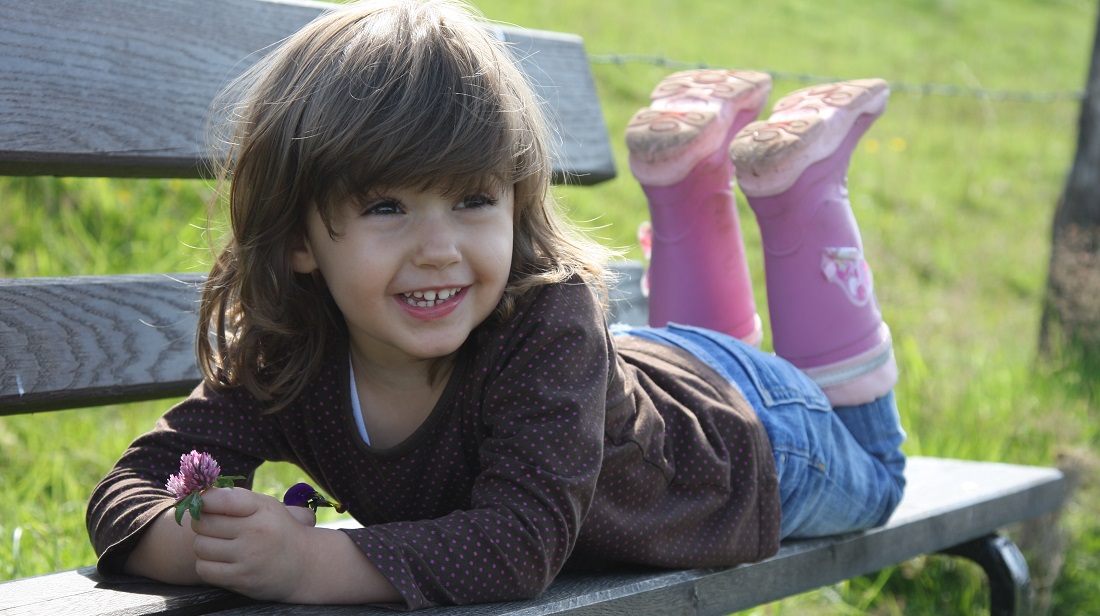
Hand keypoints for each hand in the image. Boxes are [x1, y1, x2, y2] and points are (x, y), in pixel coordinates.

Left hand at [190, 488, 318, 600]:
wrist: (304, 564)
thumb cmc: (277, 530)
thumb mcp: (266, 506)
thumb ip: (235, 498)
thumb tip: (198, 496)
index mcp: (262, 509)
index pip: (221, 499)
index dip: (204, 500)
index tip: (203, 503)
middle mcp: (256, 532)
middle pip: (204, 523)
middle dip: (202, 522)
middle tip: (211, 525)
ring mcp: (248, 557)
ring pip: (201, 546)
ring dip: (204, 544)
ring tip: (217, 544)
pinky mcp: (241, 579)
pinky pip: (204, 569)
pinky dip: (206, 564)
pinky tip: (219, 561)